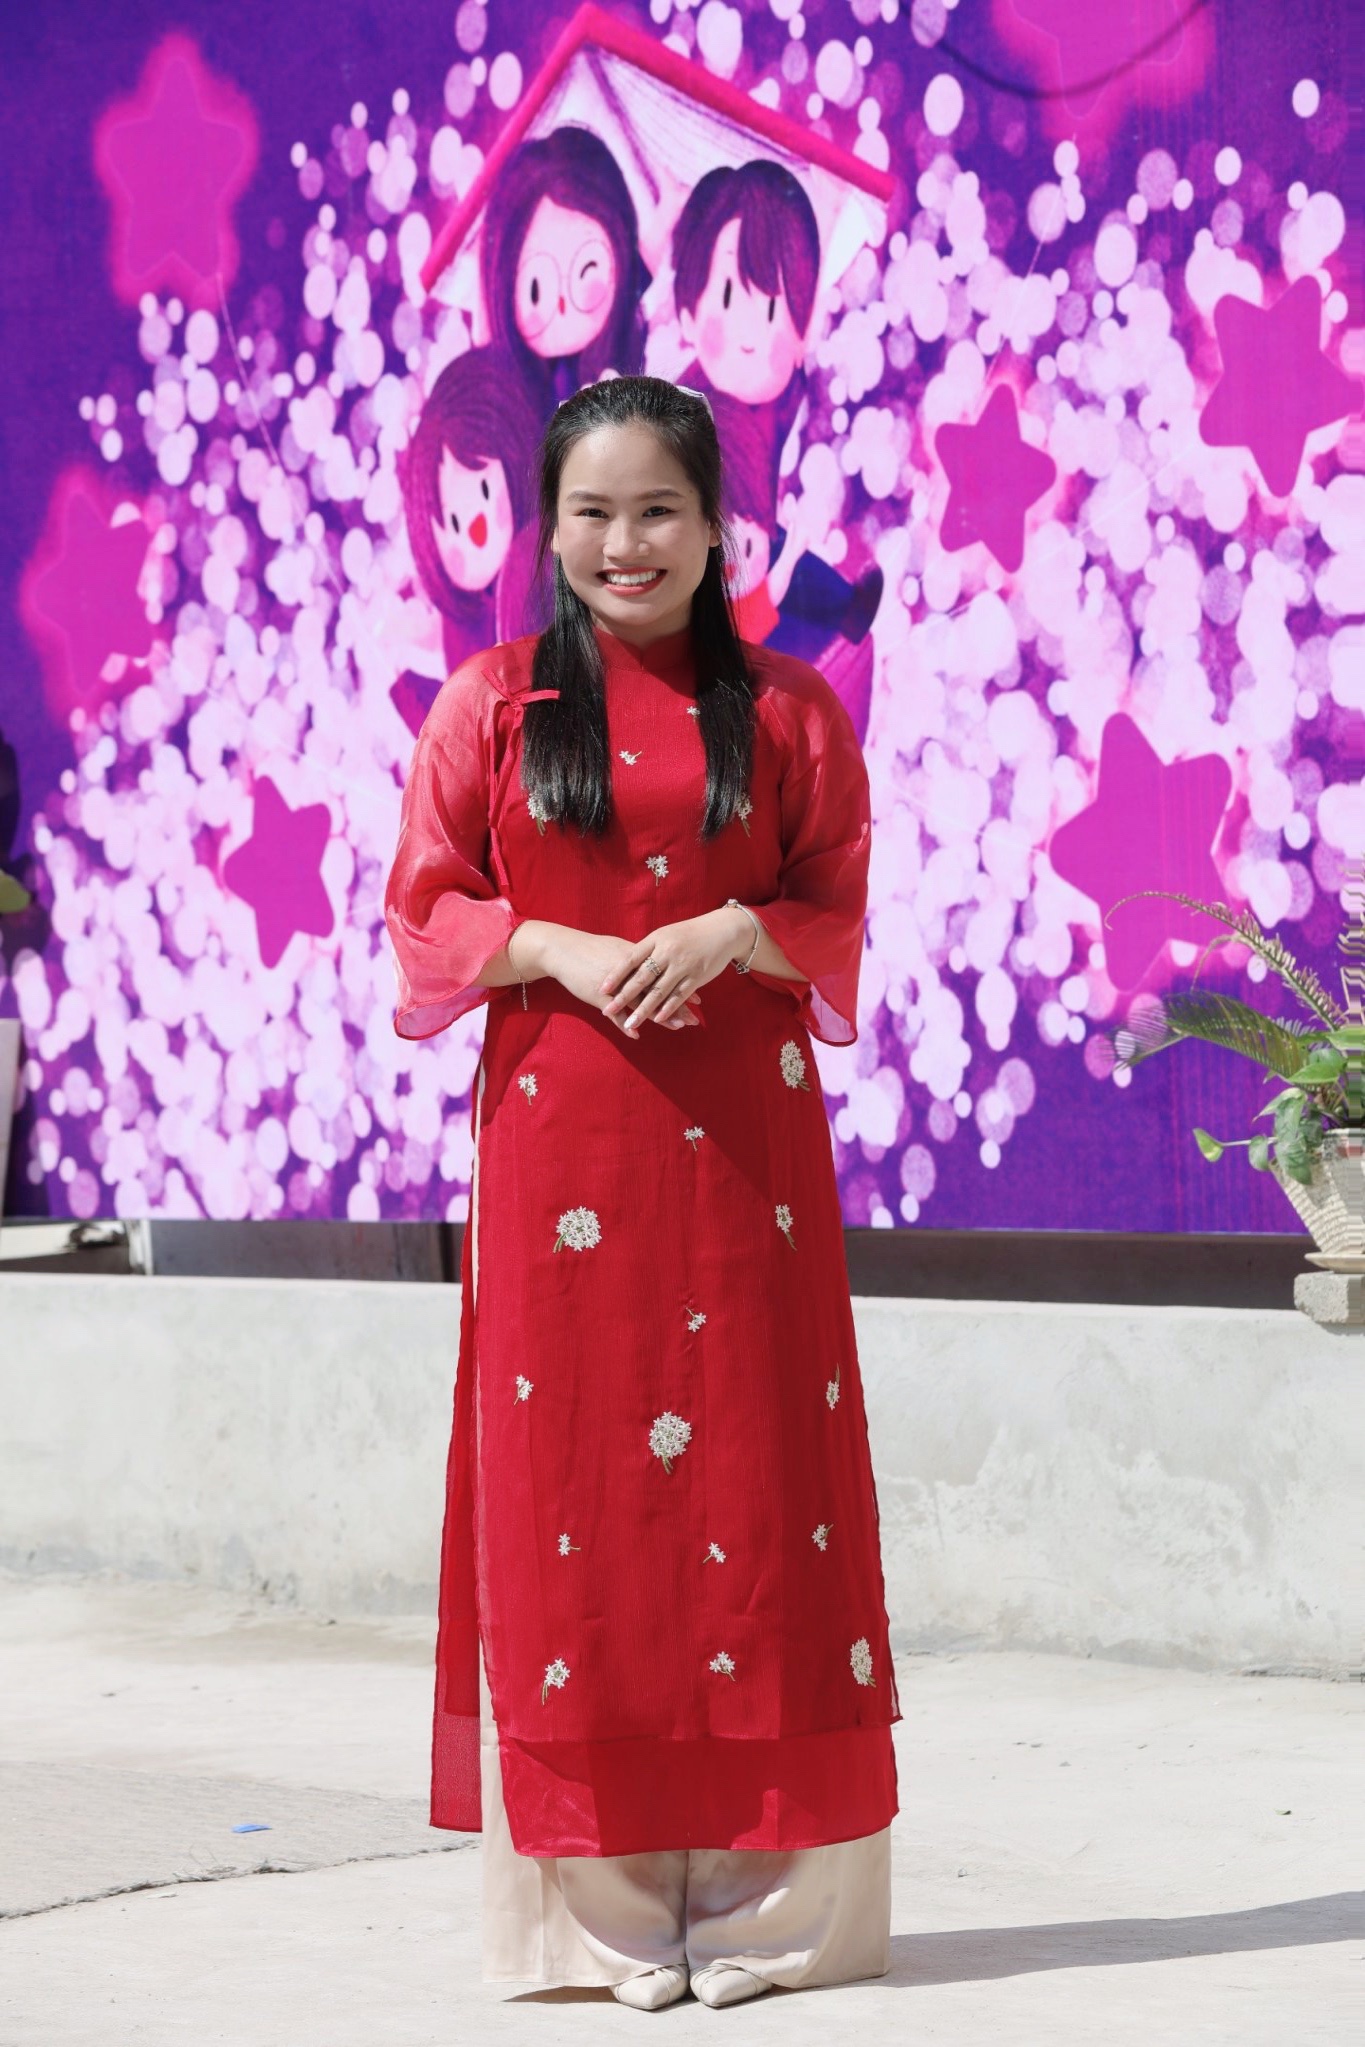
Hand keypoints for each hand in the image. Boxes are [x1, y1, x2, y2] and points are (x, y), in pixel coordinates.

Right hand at [539, 927, 702, 1036]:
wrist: (563, 950)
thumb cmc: (591, 949)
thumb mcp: (618, 948)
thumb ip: (637, 958)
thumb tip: (653, 962)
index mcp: (636, 959)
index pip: (665, 975)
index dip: (681, 987)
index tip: (699, 999)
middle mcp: (629, 973)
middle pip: (658, 991)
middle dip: (678, 1005)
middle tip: (694, 1018)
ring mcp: (615, 986)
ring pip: (641, 1003)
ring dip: (659, 1017)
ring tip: (677, 1027)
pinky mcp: (599, 996)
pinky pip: (614, 1013)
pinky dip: (625, 1024)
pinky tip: (636, 1035)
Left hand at [600, 909, 748, 1037]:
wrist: (721, 930)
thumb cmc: (689, 934)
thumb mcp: (665, 935)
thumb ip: (648, 950)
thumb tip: (626, 965)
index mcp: (656, 940)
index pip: (631, 959)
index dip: (616, 975)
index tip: (602, 988)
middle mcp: (667, 952)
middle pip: (642, 978)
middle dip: (623, 996)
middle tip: (608, 1010)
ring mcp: (682, 965)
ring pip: (659, 991)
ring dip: (644, 1010)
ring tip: (631, 1023)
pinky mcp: (697, 977)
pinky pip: (679, 995)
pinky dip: (668, 1009)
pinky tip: (658, 1020)